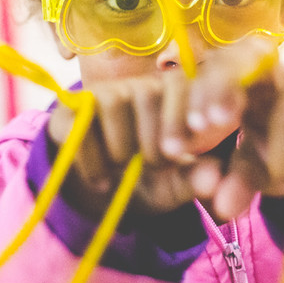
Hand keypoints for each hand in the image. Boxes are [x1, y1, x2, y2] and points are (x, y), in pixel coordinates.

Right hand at [46, 69, 231, 218]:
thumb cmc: (144, 185)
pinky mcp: (69, 108)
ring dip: (120, 148)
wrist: (95, 197)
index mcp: (173, 99)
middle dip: (151, 142)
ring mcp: (102, 93)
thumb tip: (214, 178)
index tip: (178, 154)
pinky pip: (79, 123)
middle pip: (147, 95)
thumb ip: (193, 181)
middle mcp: (139, 87)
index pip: (180, 86)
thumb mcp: (171, 189)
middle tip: (150, 168)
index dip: (179, 118)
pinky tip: (101, 181)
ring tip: (123, 172)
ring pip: (113, 103)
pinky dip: (92, 159)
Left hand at [184, 37, 283, 220]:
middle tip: (205, 128)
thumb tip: (221, 207)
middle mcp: (281, 73)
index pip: (214, 66)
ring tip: (280, 183)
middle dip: (220, 88)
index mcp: (246, 79)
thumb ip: (232, 181)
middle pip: (249, 53)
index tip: (175, 143)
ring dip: (278, 155)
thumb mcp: (251, 168)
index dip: (193, 95)